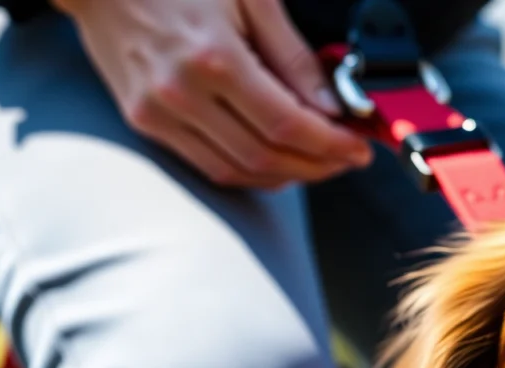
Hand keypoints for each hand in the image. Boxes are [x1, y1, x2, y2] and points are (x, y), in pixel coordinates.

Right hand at [58, 0, 373, 187]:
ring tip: (317, 162)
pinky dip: (249, 172)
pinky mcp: (146, 123)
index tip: (358, 147)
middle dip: (316, 165)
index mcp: (214, 57)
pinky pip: (208, 166)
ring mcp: (160, 113)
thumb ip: (292, 55)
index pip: (286, 124)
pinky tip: (275, 160)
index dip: (330, 144)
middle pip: (266, 157)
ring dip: (286, 175)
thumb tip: (330, 104)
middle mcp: (183, 93)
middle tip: (345, 158)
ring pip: (238, 172)